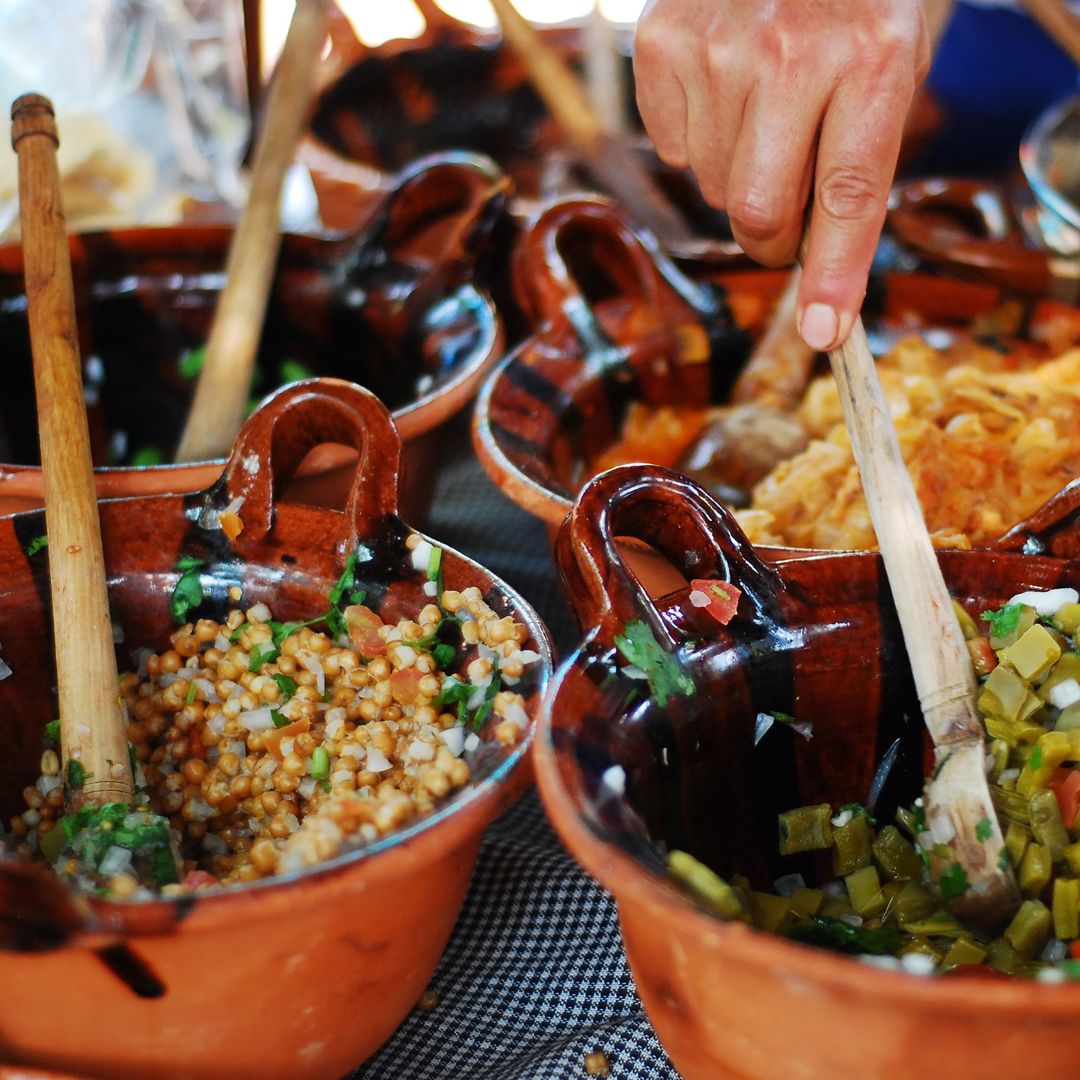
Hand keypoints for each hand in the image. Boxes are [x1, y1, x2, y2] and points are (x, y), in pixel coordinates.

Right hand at [634, 0, 929, 349]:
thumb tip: (821, 293)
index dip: (834, 276)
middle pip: (757, 211)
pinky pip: (672, 147)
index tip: (825, 334)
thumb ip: (860, 166)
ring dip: (738, 174)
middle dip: (774, 233)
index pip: (847, 198)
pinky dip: (698, 137)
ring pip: (711, 184)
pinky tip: (724, 87)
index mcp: (871, 57)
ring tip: (765, 112)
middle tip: (789, 214)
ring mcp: (715, 46)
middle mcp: (790, 51)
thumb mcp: (896, 63)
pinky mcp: (660, 41)